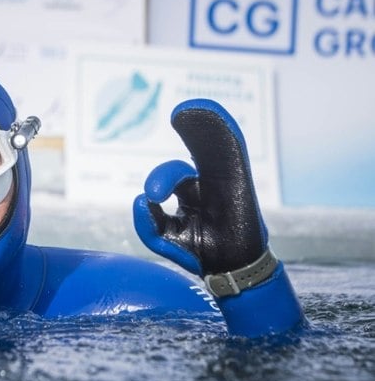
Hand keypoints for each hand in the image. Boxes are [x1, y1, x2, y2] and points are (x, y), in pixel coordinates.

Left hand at [133, 99, 269, 280]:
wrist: (230, 269)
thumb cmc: (199, 252)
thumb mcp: (165, 239)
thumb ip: (147, 224)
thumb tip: (140, 200)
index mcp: (190, 191)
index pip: (173, 175)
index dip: (161, 178)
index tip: (152, 197)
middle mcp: (207, 180)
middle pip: (197, 147)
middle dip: (190, 130)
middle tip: (176, 121)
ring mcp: (224, 178)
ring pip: (214, 142)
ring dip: (203, 122)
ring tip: (184, 112)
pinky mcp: (239, 180)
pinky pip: (232, 148)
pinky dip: (222, 128)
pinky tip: (209, 113)